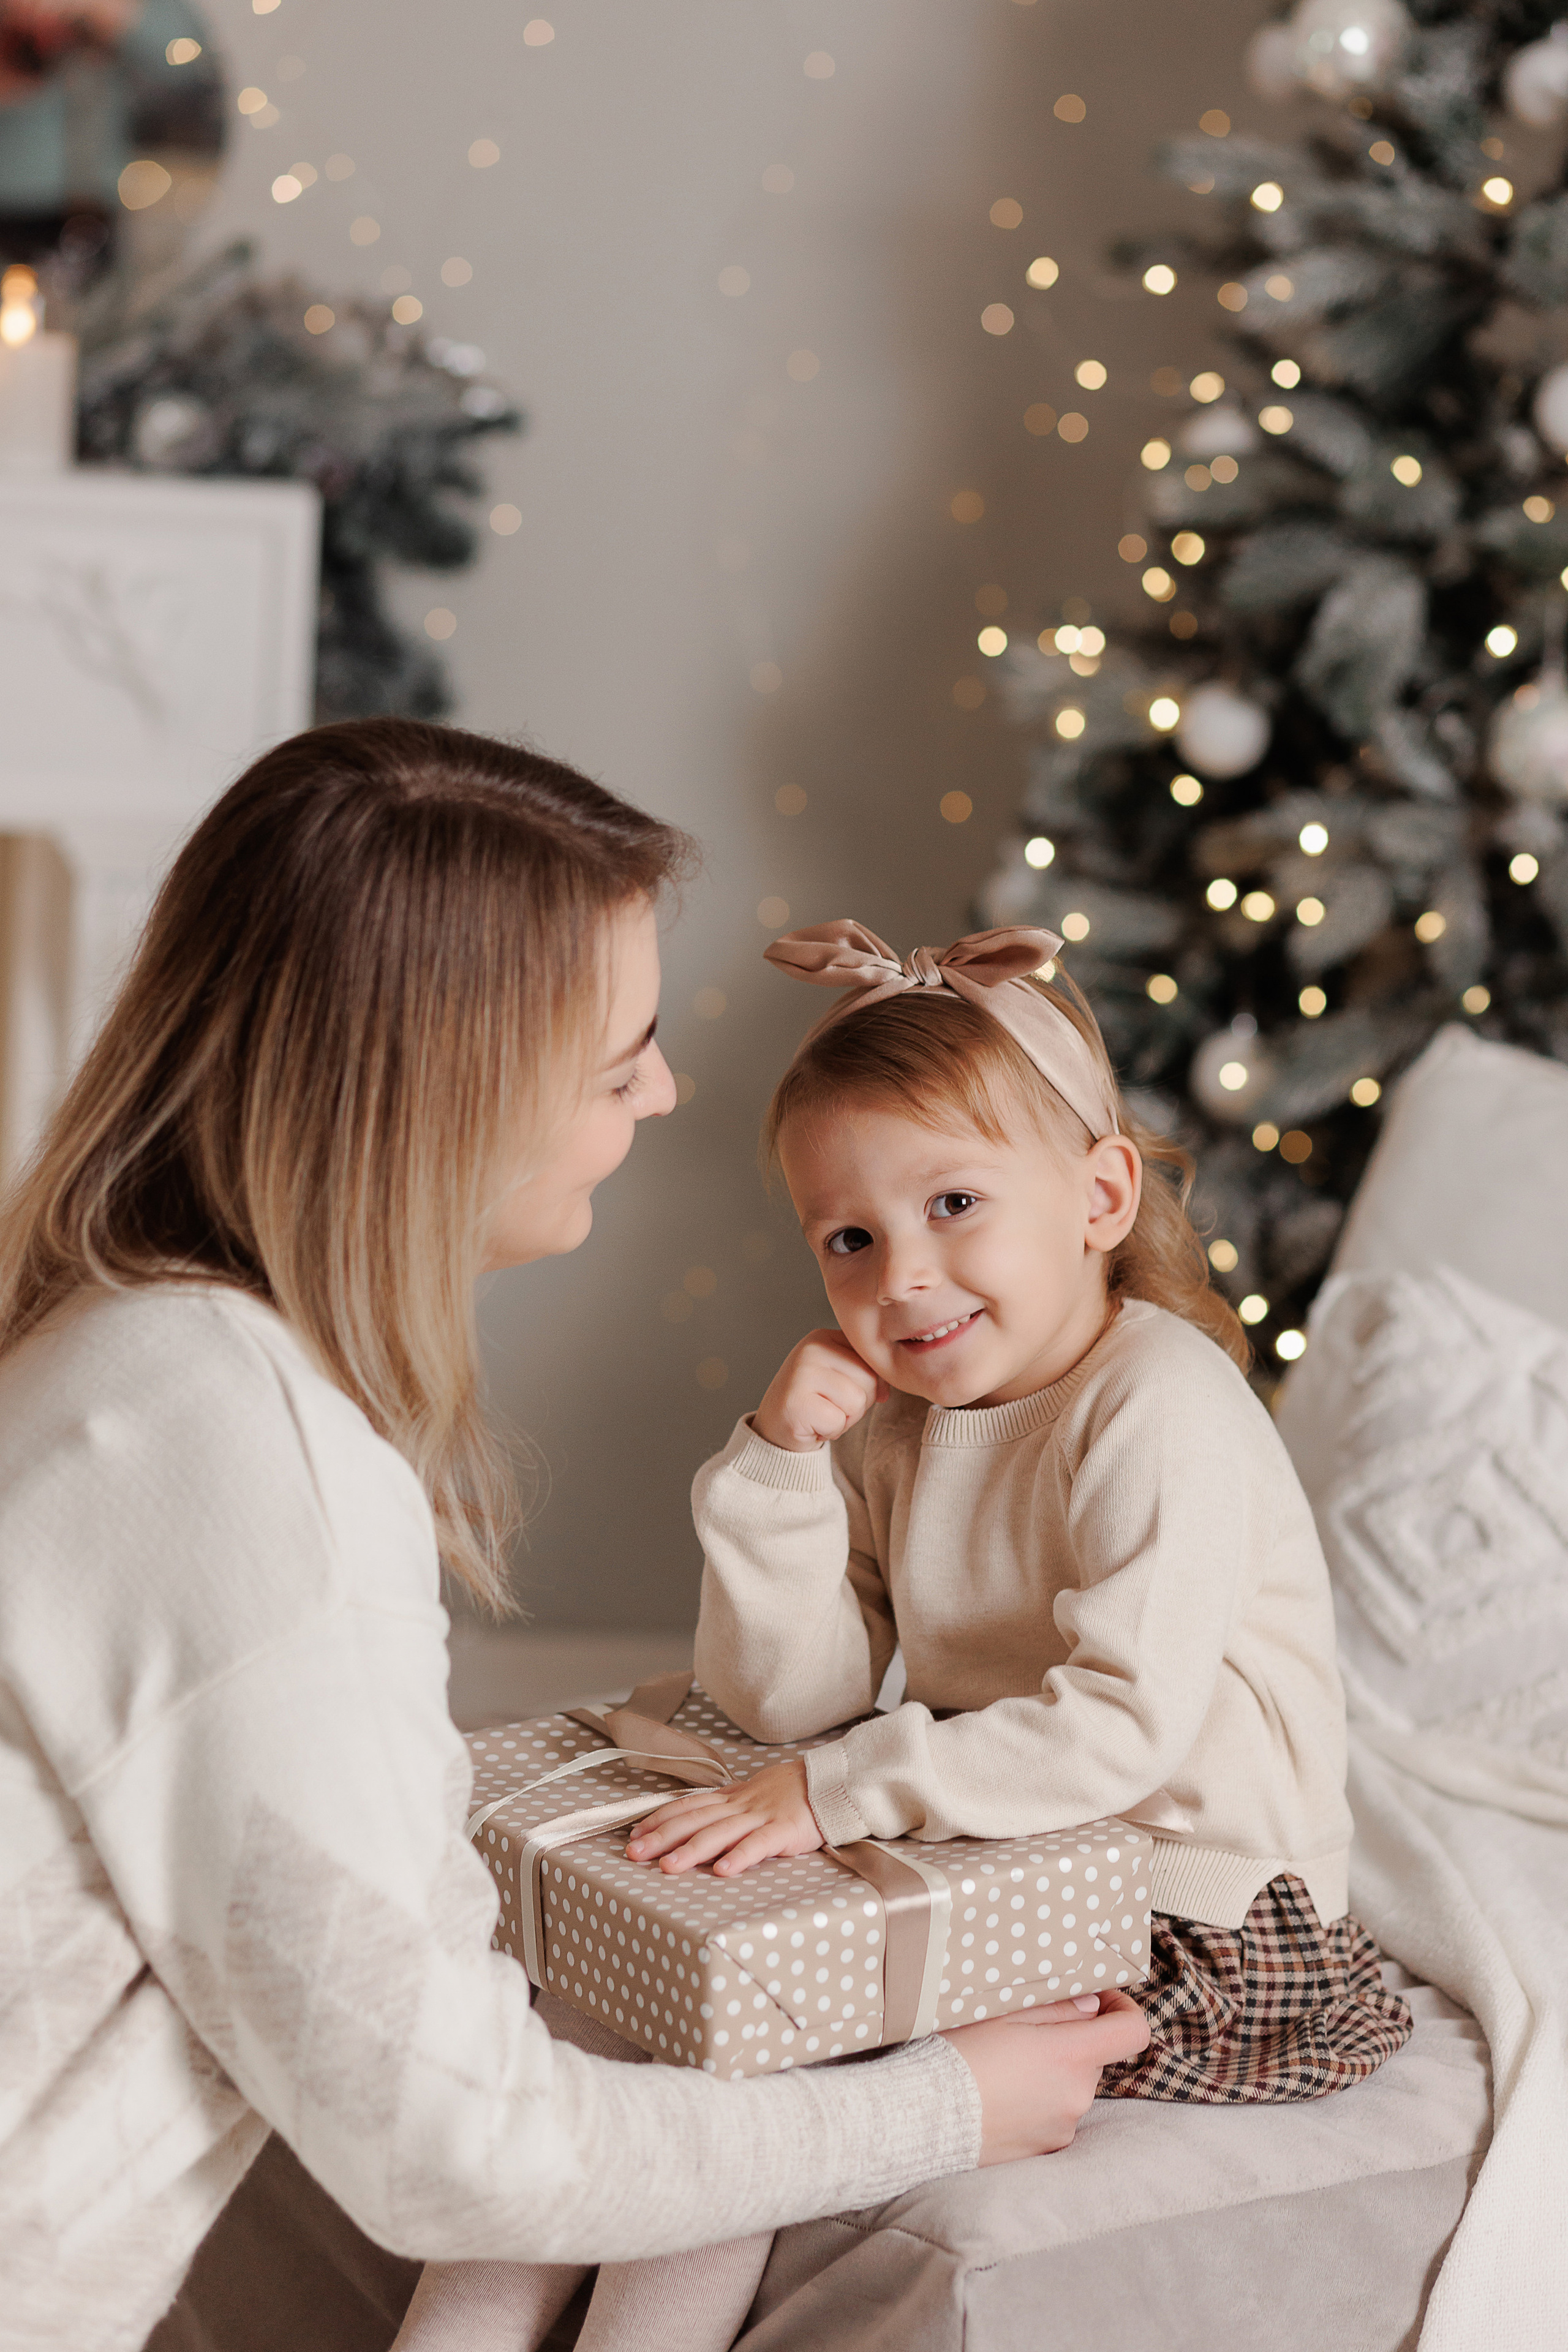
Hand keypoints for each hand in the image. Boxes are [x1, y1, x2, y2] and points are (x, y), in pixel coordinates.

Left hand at [626, 1760, 823, 1876]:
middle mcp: (740, 1806)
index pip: (687, 1807)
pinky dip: (740, 1857)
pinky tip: (722, 1871)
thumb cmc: (790, 1792)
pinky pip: (759, 1845)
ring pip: (720, 1833)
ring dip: (691, 1850)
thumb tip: (695, 1817)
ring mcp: (761, 1817)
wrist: (829, 1783)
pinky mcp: (784, 1831)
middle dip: (661, 1837)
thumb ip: (725, 1807)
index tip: (634, 1835)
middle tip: (633, 1854)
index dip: (659, 1819)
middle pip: (695, 1820)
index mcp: (731, 1798)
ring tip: (667, 1867)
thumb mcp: (752, 1794)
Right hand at [753, 1328, 887, 1453]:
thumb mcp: (839, 1377)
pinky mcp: (796, 1402)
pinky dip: (831, 1431)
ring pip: (857, 1401)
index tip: (846, 1392)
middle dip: (859, 1404)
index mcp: (823, 1337)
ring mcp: (801, 1374)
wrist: (775, 1429)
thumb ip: (864, 1372)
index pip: (872, 1359)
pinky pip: (838, 1421)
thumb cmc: (814, 1403)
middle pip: (870, 1379)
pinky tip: (813, 1425)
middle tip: (831, 1407)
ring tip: (823, 1415)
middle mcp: (811, 1349)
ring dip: (846, 1419)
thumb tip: (886, 1390)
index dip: (871, 1384)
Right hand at [944, 1990, 1149, 2163]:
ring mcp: (1064, 2126)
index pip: (1132, 2032)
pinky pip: (1056, 2116)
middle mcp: (1078, 2095)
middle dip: (1070, 2043)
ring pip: (1073, 2087)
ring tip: (1005, 2069)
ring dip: (1053, 2074)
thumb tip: (1092, 2006)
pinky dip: (1039, 2103)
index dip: (1123, 2010)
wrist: (925, 2118)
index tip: (1101, 2001)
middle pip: (1094, 2058)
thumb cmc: (960, 2056)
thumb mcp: (1003, 2016)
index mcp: (1071, 2055)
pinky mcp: (1046, 2150)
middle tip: (1024, 2035)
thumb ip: (1057, 2009)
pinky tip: (1002, 2098)